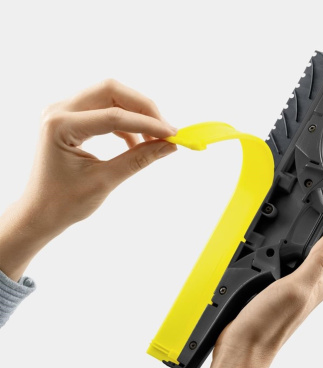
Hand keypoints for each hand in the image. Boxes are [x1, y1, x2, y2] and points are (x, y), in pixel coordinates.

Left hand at [0, 79, 177, 281]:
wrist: (40, 212)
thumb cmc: (65, 202)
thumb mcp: (105, 181)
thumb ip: (138, 159)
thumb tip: (169, 146)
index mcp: (61, 125)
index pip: (114, 115)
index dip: (148, 123)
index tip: (173, 135)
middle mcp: (60, 110)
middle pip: (111, 91)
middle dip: (143, 109)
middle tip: (166, 131)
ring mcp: (64, 111)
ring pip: (110, 96)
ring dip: (136, 114)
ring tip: (154, 140)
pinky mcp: (72, 119)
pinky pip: (104, 109)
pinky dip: (125, 123)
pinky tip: (137, 143)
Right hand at [201, 228, 322, 367]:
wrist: (241, 347)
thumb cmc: (270, 323)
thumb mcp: (297, 285)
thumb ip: (319, 260)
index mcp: (319, 283)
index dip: (314, 232)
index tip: (303, 222)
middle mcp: (306, 286)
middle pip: (300, 250)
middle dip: (288, 243)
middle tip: (276, 249)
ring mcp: (286, 290)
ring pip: (281, 259)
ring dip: (271, 254)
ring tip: (262, 262)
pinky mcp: (268, 294)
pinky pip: (267, 270)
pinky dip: (260, 265)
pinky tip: (253, 269)